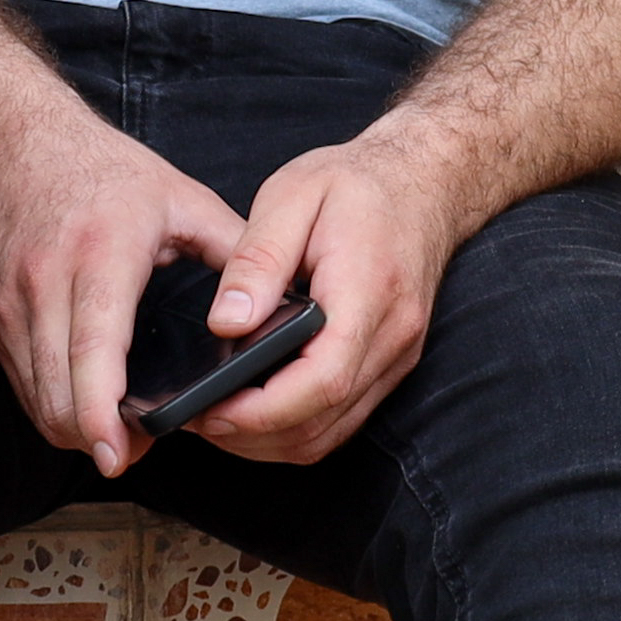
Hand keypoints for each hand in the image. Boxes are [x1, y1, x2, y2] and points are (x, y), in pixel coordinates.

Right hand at [0, 105, 251, 476]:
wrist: (17, 142)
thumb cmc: (107, 170)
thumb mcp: (183, 198)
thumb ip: (234, 253)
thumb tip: (280, 307)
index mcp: (103, 254)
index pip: (94, 347)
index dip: (102, 411)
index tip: (118, 453)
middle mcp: (48, 280)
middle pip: (59, 389)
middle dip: (93, 438)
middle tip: (131, 454)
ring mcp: (13, 301)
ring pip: (36, 395)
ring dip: (72, 428)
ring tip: (114, 437)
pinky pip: (21, 382)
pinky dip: (52, 404)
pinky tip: (86, 406)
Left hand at [181, 127, 463, 464]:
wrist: (424, 180)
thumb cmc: (357, 183)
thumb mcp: (293, 195)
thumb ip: (257, 260)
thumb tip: (226, 322)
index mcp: (368, 292)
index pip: (322, 380)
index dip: (260, 410)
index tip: (209, 408)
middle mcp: (392, 337)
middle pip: (322, 422)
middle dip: (252, 435)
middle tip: (196, 416)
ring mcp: (397, 357)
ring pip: (330, 434)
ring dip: (270, 440)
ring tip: (217, 416)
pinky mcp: (391, 364)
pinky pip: (341, 419)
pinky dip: (294, 427)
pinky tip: (255, 407)